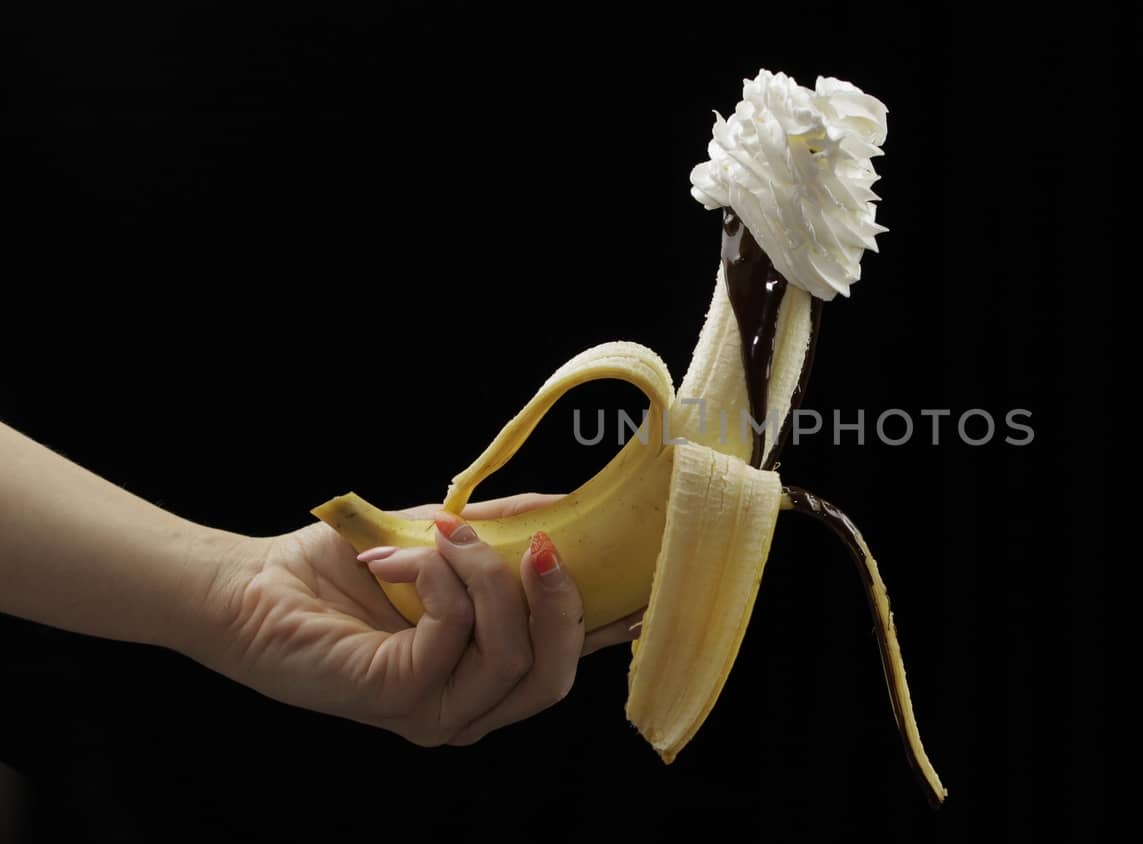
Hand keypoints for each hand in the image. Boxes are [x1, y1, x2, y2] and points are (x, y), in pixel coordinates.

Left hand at [201, 493, 642, 745]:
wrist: (253, 588)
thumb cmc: (343, 570)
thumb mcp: (443, 542)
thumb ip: (507, 532)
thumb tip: (570, 504)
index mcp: (486, 678)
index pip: (567, 663)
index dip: (609, 625)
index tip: (643, 578)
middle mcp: (469, 708)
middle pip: (557, 674)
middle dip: (560, 600)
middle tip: (543, 541)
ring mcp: (436, 712)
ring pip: (514, 654)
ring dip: (490, 576)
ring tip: (450, 533)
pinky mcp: (401, 699)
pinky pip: (456, 633)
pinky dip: (444, 578)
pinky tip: (410, 554)